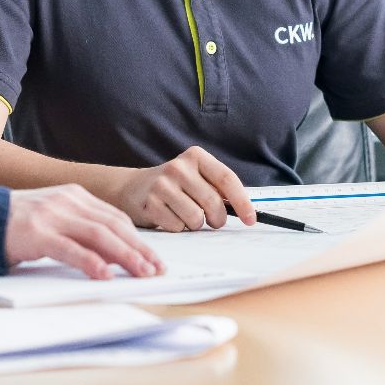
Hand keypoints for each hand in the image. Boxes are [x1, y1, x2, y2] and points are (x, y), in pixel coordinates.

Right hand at [5, 184, 162, 279]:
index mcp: (74, 196)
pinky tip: (105, 275)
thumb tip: (113, 256)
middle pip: (113, 225)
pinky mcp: (36, 233)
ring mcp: (52, 215)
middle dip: (139, 248)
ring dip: (125, 256)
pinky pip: (70, 249)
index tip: (154, 257)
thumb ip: (80, 230)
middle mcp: (67, 201)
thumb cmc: (17, 224)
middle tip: (156, 269)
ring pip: (99, 235)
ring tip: (141, 273)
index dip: (137, 238)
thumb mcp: (54, 219)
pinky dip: (91, 262)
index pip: (115, 217)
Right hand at [113, 145, 258, 231]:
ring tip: (186, 215)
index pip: (226, 178)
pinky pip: (177, 226)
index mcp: (196, 156)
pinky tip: (169, 217)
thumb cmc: (175, 186)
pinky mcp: (150, 203)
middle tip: (213, 221)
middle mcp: (178, 167)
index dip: (242, 201)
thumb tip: (245, 211)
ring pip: (196, 218)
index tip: (251, 219)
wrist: (133, 188)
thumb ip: (217, 189)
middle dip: (217, 219)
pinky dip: (178, 227)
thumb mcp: (196, 177)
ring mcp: (162, 184)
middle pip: (213, 202)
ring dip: (195, 224)